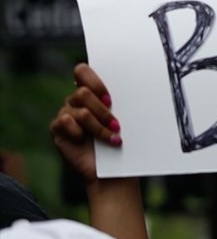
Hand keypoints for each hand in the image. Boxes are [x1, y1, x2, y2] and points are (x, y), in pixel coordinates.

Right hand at [49, 64, 121, 183]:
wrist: (114, 167)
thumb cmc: (124, 140)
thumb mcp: (127, 116)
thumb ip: (125, 99)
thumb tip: (139, 81)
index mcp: (92, 91)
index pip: (82, 71)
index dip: (95, 82)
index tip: (111, 99)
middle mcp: (76, 100)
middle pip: (82, 92)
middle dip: (102, 110)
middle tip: (117, 124)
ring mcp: (65, 114)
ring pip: (80, 111)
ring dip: (99, 126)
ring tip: (112, 138)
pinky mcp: (57, 129)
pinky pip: (65, 122)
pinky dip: (80, 132)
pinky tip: (85, 140)